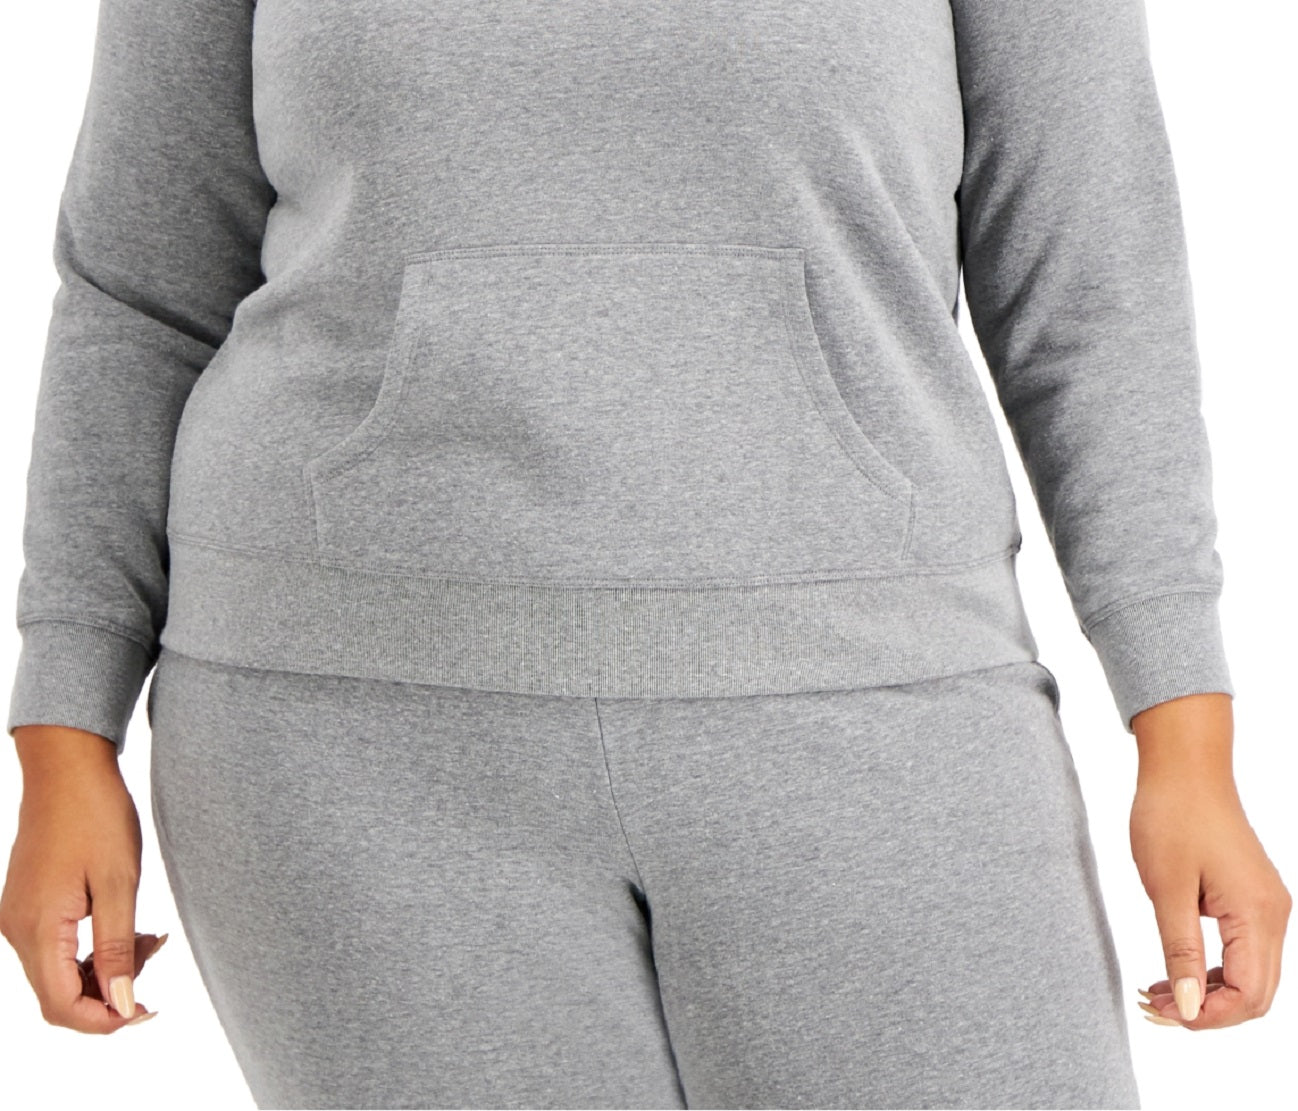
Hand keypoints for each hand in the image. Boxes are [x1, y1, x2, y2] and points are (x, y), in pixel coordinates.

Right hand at [0, 724, 167, 1031]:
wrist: (68, 766)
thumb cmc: (96, 815)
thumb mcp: (118, 882)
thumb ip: (116, 948)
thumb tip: (122, 1005)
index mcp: (35, 929)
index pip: (60, 1005)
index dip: (104, 1020)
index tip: (147, 1008)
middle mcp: (17, 930)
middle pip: (59, 994)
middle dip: (110, 991)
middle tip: (154, 956)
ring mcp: (20, 917)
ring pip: (61, 970)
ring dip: (106, 966)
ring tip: (151, 938)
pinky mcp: (31, 904)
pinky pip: (59, 946)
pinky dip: (94, 946)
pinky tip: (130, 927)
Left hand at [1129, 693, 1290, 1028]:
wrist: (1184, 768)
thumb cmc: (1171, 817)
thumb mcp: (1166, 889)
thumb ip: (1180, 952)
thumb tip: (1191, 1010)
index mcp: (1257, 914)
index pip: (1249, 995)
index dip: (1209, 1017)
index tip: (1164, 1012)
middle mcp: (1273, 914)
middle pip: (1257, 994)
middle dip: (1208, 1011)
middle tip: (1154, 1006)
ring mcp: (1266, 906)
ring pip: (1250, 976)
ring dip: (1208, 993)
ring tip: (1156, 991)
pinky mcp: (1251, 898)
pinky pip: (1242, 951)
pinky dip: (1211, 968)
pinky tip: (1173, 970)